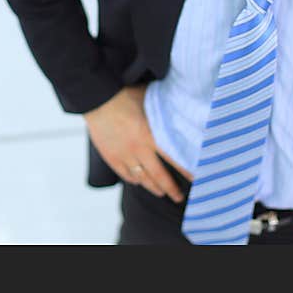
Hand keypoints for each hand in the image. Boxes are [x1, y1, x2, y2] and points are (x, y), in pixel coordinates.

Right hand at [83, 85, 184, 202]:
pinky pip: (125, 174)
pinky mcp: (111, 157)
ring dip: (153, 187)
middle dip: (171, 189)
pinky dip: (135, 180)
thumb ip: (163, 111)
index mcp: (150, 135)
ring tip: (161, 192)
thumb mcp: (149, 100)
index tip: (196, 179)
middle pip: (158, 176)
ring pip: (141, 178)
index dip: (186, 170)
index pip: (173, 158)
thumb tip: (181, 110)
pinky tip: (140, 181)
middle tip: (179, 197)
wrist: (96, 98)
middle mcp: (138, 149)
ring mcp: (123, 155)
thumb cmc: (124, 95)